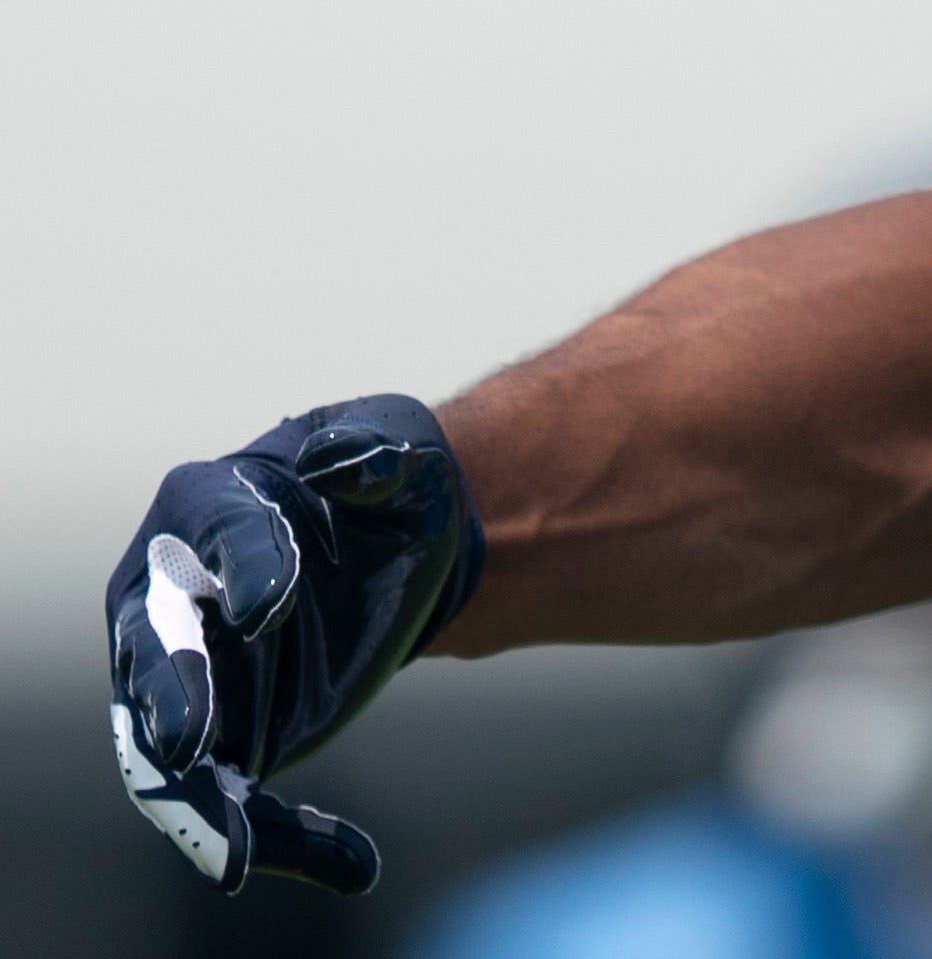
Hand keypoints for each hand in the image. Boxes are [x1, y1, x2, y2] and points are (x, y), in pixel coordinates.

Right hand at [104, 394, 481, 894]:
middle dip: (171, 693)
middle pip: (154, 647)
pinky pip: (224, 793)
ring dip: (198, 801)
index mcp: (207, 503)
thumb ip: (375, 455)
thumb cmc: (383, 480)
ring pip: (168, 745)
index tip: (273, 607)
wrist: (392, 540)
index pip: (216, 534)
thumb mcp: (395, 450)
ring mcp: (184, 668)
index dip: (244, 568)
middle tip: (188, 741)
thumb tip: (351, 461)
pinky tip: (347, 863)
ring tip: (240, 855)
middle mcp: (168, 592)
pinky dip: (267, 834)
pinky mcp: (220, 729)